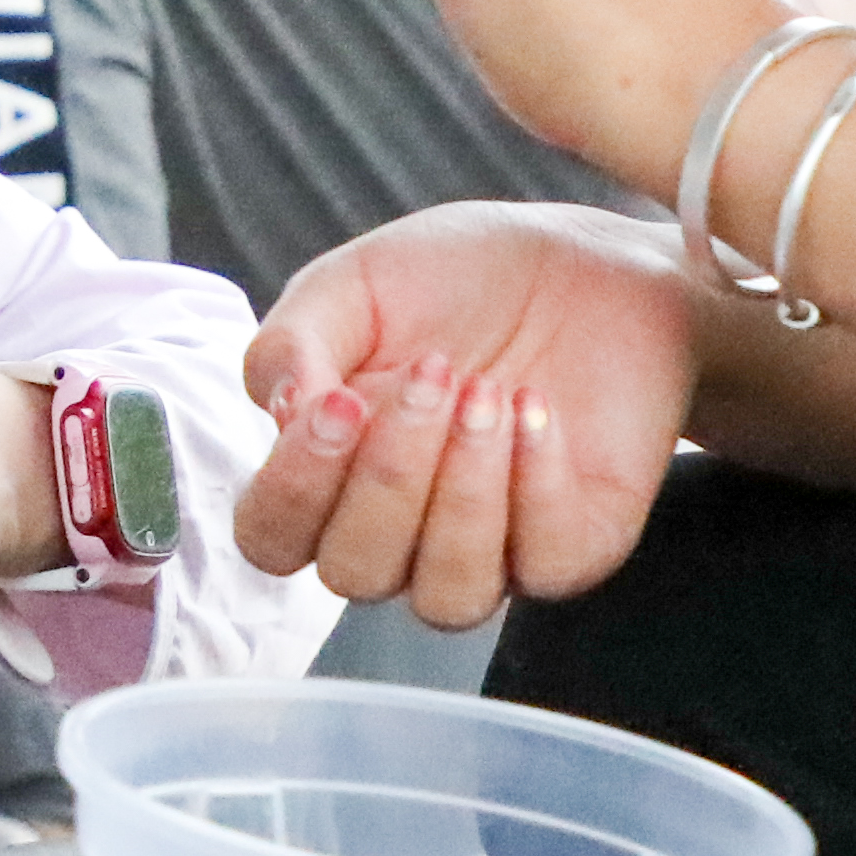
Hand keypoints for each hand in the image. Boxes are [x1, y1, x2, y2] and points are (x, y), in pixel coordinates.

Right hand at [239, 205, 693, 625]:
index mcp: (327, 478)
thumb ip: (291, 343)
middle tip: (435, 372)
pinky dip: (537, 485)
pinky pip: (544, 566)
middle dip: (390, 475)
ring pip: (449, 597)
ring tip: (489, 394)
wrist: (583, 259)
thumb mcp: (351, 284)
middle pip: (355, 573)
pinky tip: (536, 408)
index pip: (272, 538)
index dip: (294, 489)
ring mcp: (488, 553)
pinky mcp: (572, 547)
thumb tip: (282, 413)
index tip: (339, 403)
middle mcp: (399, 535)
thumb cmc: (454, 279)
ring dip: (463, 495)